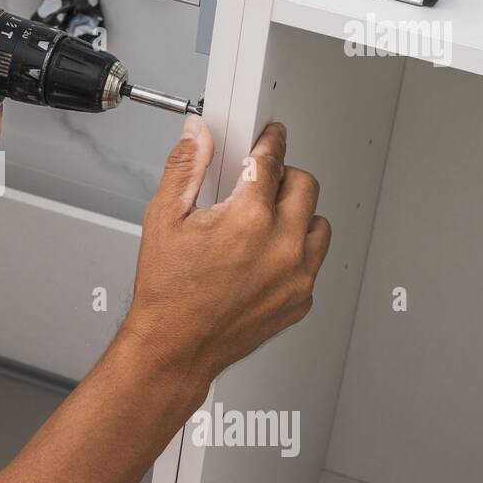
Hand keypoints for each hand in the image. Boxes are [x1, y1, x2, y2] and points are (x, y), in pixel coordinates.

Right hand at [119, 117, 330, 393]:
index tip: (272, 137)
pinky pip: (313, 262)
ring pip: (318, 223)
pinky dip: (295, 253)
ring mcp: (297, 276)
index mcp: (248, 220)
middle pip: (305, 185)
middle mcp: (281, 246)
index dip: (271, 141)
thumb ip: (185, 168)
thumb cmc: (167, 293)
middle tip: (260, 184)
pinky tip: (263, 258)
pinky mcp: (301, 300)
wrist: (175, 347)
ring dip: (296, 215)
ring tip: (263, 225)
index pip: (273, 161)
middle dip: (283, 177)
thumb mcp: (164, 219)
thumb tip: (198, 135)